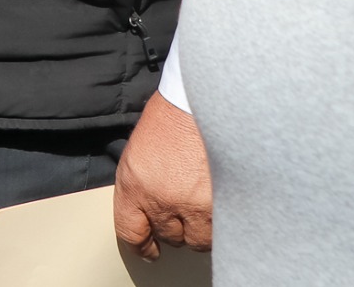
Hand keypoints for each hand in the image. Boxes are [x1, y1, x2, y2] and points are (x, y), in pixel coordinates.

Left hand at [113, 92, 211, 258]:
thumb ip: (138, 188)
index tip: (149, 251)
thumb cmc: (168, 122)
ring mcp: (194, 204)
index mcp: (133, 185)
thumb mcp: (137, 155)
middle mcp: (161, 199)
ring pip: (199, 240)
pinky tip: (222, 207)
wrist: (199, 102)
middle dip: (176, 229)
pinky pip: (222, 231)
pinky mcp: (222, 204)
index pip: (130, 232)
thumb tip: (145, 217)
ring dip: (201, 230)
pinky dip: (223, 223)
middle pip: (169, 237)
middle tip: (183, 215)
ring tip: (204, 209)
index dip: (141, 246)